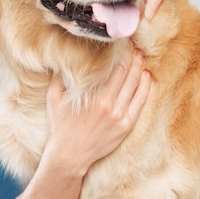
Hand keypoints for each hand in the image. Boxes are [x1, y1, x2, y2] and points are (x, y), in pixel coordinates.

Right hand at [44, 46, 150, 175]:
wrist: (69, 155)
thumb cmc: (60, 126)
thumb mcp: (54, 99)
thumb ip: (59, 77)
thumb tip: (64, 58)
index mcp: (93, 96)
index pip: (112, 68)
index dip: (119, 53)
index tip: (120, 42)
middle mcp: (108, 105)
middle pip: (126, 74)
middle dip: (130, 57)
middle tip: (132, 45)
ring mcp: (119, 116)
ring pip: (135, 86)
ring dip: (138, 69)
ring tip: (140, 56)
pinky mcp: (125, 126)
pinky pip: (139, 102)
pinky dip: (144, 87)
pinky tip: (146, 76)